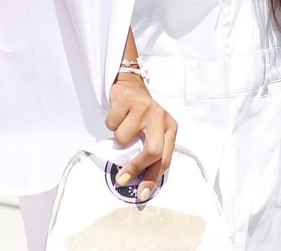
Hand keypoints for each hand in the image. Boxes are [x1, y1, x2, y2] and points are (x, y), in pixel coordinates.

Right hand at [105, 72, 176, 201]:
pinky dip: (111, 124)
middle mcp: (161, 117)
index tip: (141, 194)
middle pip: (152, 151)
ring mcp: (145, 107)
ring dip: (118, 138)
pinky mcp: (128, 100)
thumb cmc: (141, 117)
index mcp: (170, 128)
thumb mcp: (151, 133)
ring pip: (123, 138)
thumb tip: (136, 183)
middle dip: (136, 167)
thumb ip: (148, 154)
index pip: (165, 159)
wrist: (131, 86)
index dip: (152, 178)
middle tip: (122, 178)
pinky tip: (118, 116)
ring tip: (123, 127)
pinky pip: (112, 124)